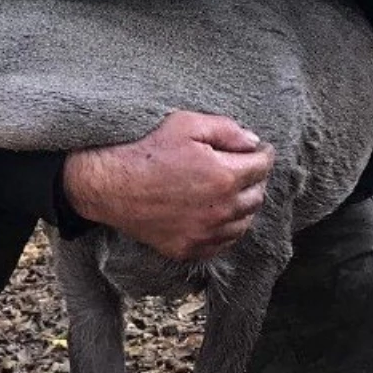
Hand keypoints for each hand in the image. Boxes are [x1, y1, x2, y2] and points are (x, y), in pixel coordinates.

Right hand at [61, 111, 273, 260]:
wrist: (109, 184)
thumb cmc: (146, 150)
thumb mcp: (185, 124)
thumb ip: (226, 130)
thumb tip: (253, 142)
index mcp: (224, 176)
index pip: (262, 166)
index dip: (263, 154)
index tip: (260, 150)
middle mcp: (220, 209)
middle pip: (257, 196)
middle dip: (255, 179)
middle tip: (246, 168)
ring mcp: (205, 233)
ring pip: (243, 222)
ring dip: (244, 205)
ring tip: (233, 191)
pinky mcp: (189, 248)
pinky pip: (223, 243)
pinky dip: (228, 229)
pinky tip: (218, 215)